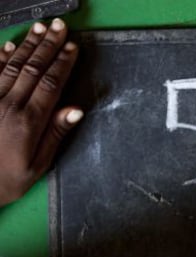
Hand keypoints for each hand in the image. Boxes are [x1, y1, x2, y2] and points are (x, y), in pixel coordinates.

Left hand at [0, 19, 81, 205]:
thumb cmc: (7, 179)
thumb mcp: (39, 164)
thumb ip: (56, 134)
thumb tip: (76, 109)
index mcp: (28, 121)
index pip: (51, 83)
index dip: (63, 63)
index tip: (73, 47)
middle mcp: (9, 104)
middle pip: (33, 68)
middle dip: (49, 45)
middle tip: (61, 27)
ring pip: (13, 65)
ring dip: (29, 44)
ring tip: (41, 28)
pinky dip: (2, 56)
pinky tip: (10, 45)